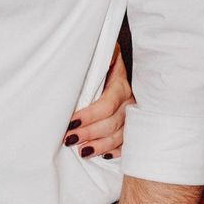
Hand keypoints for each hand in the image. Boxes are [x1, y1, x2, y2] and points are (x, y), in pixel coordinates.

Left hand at [64, 43, 132, 158]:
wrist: (120, 70)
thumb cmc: (106, 63)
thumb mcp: (104, 54)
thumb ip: (100, 54)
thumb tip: (89, 48)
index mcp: (121, 86)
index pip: (107, 105)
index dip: (89, 116)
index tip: (71, 122)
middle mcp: (130, 103)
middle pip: (112, 123)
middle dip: (89, 133)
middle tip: (69, 139)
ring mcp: (134, 117)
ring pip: (120, 137)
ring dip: (100, 145)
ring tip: (82, 151)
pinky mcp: (134, 128)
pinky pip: (128, 144)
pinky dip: (115, 151)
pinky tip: (102, 155)